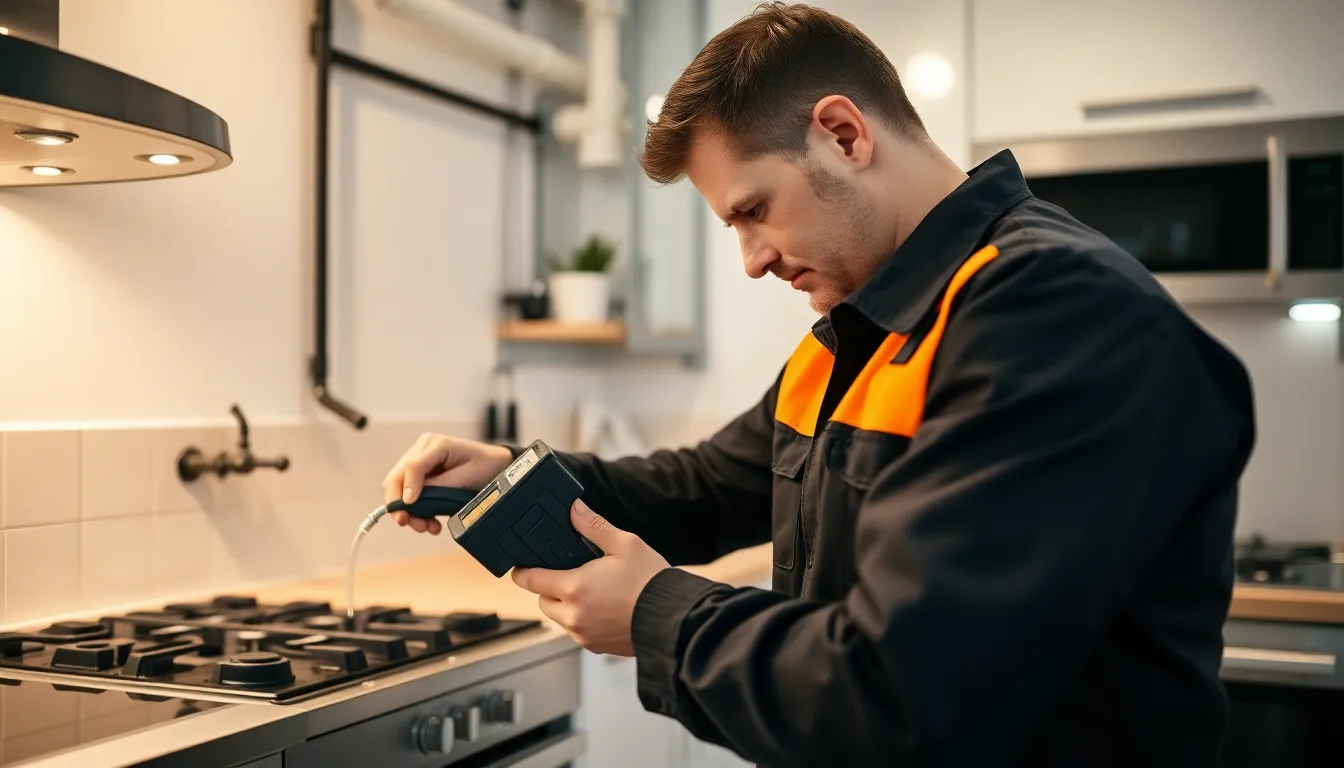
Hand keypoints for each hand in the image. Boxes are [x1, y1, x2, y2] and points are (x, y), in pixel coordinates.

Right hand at [381, 433, 511, 534]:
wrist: (496, 467)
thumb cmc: (485, 468)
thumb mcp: (466, 479)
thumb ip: (439, 488)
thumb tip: (412, 501)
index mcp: (435, 444)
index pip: (412, 467)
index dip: (408, 489)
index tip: (410, 508)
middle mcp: (422, 450)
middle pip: (396, 478)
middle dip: (400, 505)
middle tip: (409, 523)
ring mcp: (419, 462)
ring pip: (398, 490)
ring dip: (409, 512)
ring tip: (426, 526)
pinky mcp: (421, 476)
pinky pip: (408, 495)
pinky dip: (417, 512)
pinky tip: (431, 523)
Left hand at [511, 499, 670, 655]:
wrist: (675, 618)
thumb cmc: (651, 583)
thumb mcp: (624, 544)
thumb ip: (593, 526)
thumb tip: (573, 510)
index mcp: (575, 587)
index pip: (530, 580)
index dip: (523, 570)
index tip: (524, 565)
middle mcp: (574, 615)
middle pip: (543, 601)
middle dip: (549, 587)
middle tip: (570, 573)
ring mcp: (584, 634)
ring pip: (559, 618)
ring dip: (565, 605)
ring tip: (591, 590)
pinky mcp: (596, 647)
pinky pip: (577, 631)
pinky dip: (582, 620)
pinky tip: (603, 607)